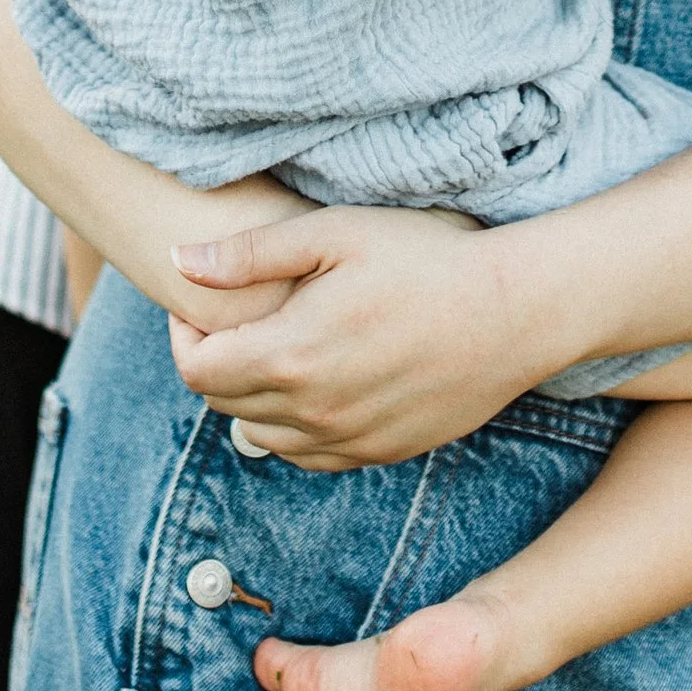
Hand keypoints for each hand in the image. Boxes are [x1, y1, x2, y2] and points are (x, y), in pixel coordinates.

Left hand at [164, 203, 525, 468]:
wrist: (512, 313)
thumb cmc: (423, 259)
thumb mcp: (333, 234)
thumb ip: (248, 255)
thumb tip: (179, 261)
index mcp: (290, 356)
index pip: (196, 370)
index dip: (184, 335)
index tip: (200, 304)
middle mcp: (312, 413)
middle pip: (223, 404)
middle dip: (213, 362)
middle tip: (235, 318)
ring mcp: (349, 441)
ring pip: (262, 436)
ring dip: (251, 397)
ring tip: (276, 346)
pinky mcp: (381, 453)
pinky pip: (309, 455)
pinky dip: (293, 425)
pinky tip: (316, 379)